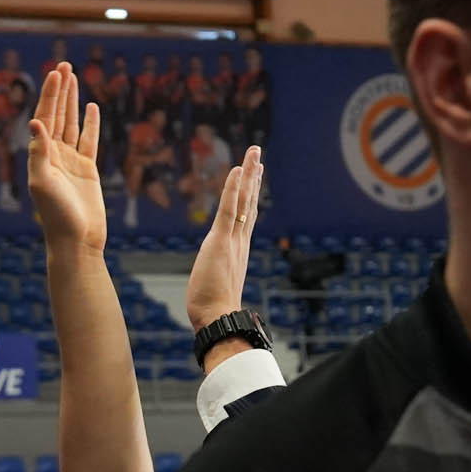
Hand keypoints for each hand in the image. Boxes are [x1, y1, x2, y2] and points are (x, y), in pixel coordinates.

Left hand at [27, 63, 106, 255]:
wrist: (76, 240)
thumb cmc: (56, 216)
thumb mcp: (43, 183)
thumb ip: (39, 153)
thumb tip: (35, 123)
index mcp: (40, 157)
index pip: (44, 118)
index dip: (50, 96)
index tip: (56, 74)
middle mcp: (53, 156)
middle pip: (56, 116)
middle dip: (60, 91)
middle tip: (64, 65)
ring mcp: (70, 162)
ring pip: (72, 124)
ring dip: (72, 101)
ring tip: (74, 77)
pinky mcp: (87, 170)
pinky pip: (88, 140)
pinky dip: (89, 123)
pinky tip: (91, 107)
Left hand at [185, 144, 265, 329]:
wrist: (218, 319)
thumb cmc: (214, 310)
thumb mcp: (216, 286)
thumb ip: (217, 277)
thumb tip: (213, 285)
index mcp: (239, 249)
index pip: (246, 216)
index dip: (250, 195)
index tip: (254, 176)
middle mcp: (240, 241)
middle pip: (250, 202)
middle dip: (254, 177)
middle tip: (258, 154)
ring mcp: (233, 240)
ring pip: (244, 201)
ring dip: (248, 174)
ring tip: (254, 152)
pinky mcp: (221, 241)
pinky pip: (229, 209)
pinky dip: (233, 189)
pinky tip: (237, 170)